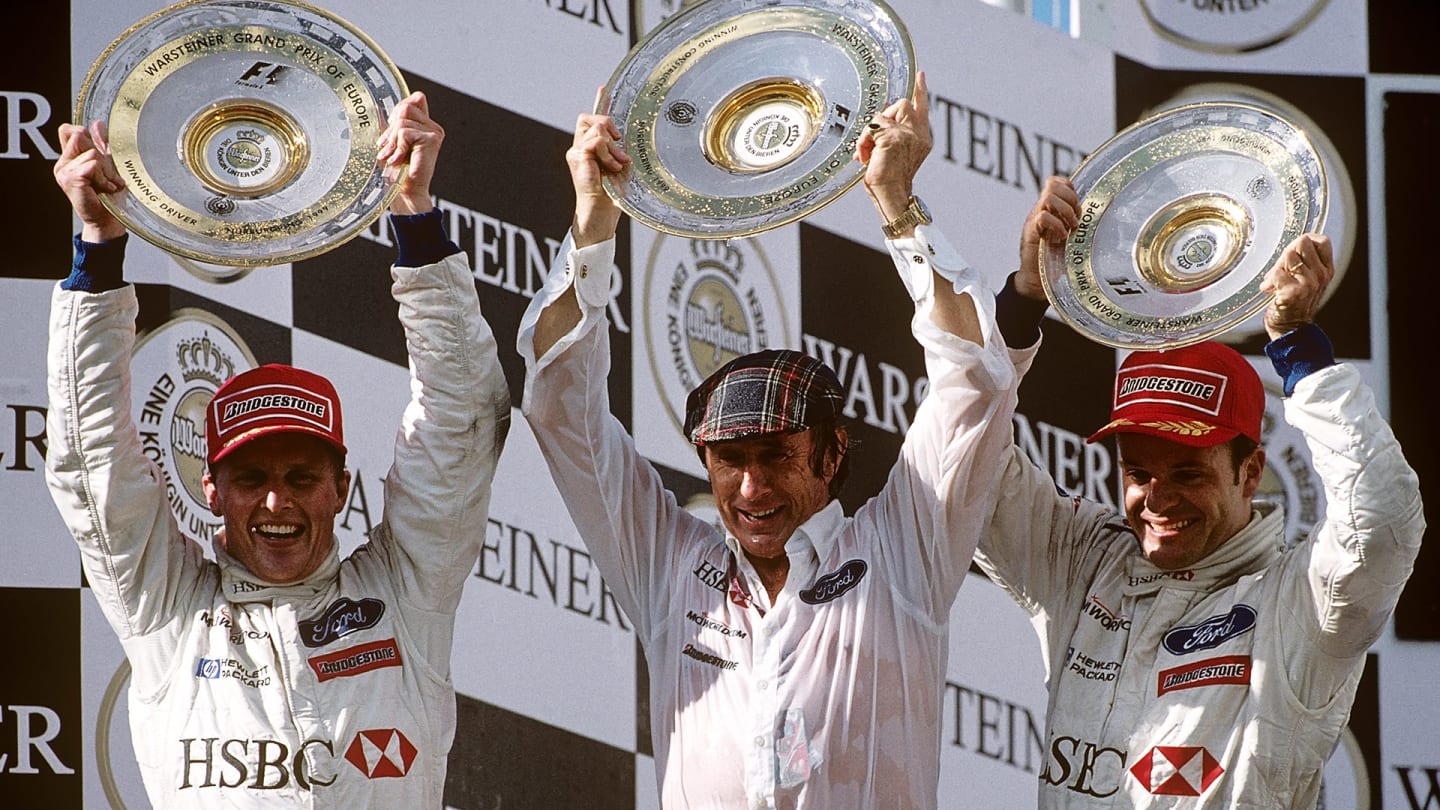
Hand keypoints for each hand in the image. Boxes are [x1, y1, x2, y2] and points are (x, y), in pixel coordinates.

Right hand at [54, 121, 125, 241]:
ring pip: (91, 152)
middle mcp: (63, 162)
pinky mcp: (70, 179)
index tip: (101, 154)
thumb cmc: (109, 196)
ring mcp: (64, 171)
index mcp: (70, 157)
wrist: (107, 221)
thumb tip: (97, 122)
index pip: (68, 130)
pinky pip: (92, 165)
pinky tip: (106, 188)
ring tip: (108, 184)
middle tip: (109, 175)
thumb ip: (101, 144)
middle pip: (81, 135)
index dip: (86, 135)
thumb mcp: (108, 165)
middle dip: (102, 155)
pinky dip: (104, 176)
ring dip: (106, 170)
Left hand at [378, 91, 442, 214]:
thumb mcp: (390, 142)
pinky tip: (399, 160)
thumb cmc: (397, 172)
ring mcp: (434, 133)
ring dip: (393, 141)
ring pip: (403, 119)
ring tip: (393, 157)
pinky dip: (397, 147)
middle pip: (405, 107)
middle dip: (391, 129)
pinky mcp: (432, 140)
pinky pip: (405, 132)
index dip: (399, 111)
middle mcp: (433, 127)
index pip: (415, 99)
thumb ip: (391, 124)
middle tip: (389, 149)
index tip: (391, 134)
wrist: (406, 193)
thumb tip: (380, 107)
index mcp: (425, 125)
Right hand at [568, 86, 629, 246]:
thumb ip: (620, 147)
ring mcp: (577, 151)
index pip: (593, 119)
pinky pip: (595, 141)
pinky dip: (607, 152)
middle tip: (618, 143)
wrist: (602, 211)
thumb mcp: (621, 164)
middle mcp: (581, 146)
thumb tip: (625, 135)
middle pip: (589, 117)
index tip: (604, 88)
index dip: (599, 102)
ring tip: (617, 164)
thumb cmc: (613, 192)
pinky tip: (612, 167)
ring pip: (595, 128)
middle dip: (606, 123)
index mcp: (592, 146)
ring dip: (611, 146)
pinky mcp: (577, 157)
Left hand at [856, 70, 931, 224]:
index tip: (921, 74)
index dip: (920, 90)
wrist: (891, 196)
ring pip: (882, 116)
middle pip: (901, 104)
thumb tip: (881, 115)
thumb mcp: (891, 152)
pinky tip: (865, 157)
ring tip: (869, 154)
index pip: (922, 108)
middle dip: (882, 118)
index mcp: (922, 137)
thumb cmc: (888, 180)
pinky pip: (871, 128)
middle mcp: (920, 134)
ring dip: (870, 135)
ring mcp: (909, 134)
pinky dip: (863, 143)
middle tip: (874, 140)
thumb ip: (891, 132)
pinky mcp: (894, 137)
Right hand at [1015, 175, 1078, 301]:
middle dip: (1070, 199)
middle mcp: (1039, 211)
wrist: (1036, 280)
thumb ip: (1073, 222)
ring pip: (1048, 197)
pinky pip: (1043, 217)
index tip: (1078, 207)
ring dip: (1065, 212)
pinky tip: (1062, 238)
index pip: (1056, 182)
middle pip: (1052, 184)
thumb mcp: (1066, 235)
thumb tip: (1100, 213)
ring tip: (1070, 228)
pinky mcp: (1032, 234)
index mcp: (1048, 209)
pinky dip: (1056, 225)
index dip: (1069, 189)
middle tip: (1076, 219)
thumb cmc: (1055, 259)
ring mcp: (1034, 221)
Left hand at [1261, 233, 1333, 338]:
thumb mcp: (1306, 278)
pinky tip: (1270, 290)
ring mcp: (1309, 283)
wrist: (1291, 327)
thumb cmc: (1294, 302)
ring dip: (1277, 267)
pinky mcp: (1294, 291)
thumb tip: (1290, 245)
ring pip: (1288, 255)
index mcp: (1326, 269)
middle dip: (1288, 251)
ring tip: (1276, 281)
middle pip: (1303, 242)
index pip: (1322, 241)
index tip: (1295, 252)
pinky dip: (1269, 280)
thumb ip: (1302, 261)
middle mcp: (1321, 275)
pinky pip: (1276, 273)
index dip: (1306, 240)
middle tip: (1282, 268)